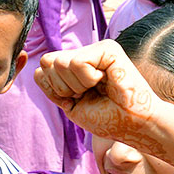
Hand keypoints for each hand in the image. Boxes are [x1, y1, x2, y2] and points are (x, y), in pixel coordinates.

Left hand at [37, 41, 167, 154]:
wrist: (131, 124)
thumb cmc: (105, 118)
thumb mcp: (69, 104)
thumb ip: (52, 84)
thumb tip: (42, 64)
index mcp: (74, 67)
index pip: (41, 71)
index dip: (54, 90)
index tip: (77, 100)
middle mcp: (84, 54)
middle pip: (47, 62)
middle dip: (62, 87)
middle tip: (88, 94)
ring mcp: (95, 49)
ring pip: (61, 62)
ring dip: (77, 85)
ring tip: (98, 89)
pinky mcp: (107, 48)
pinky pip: (78, 63)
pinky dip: (88, 79)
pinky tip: (106, 81)